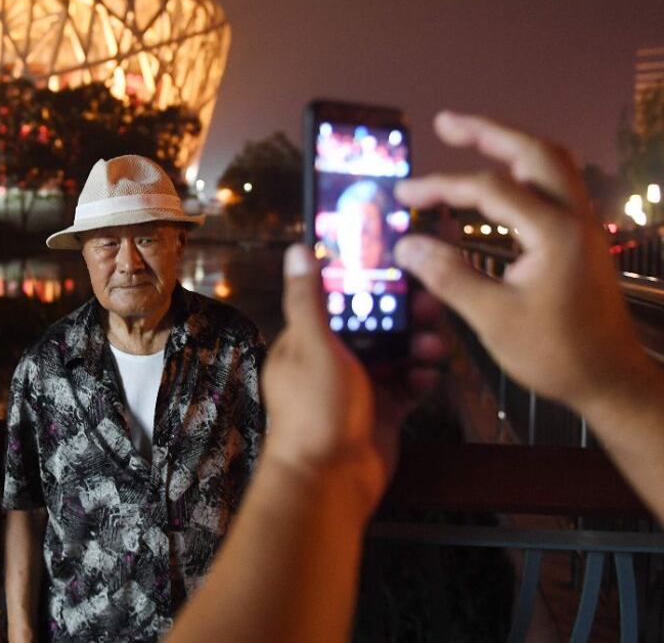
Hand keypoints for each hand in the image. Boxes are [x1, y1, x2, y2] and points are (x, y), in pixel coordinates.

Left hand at [261, 245, 440, 510]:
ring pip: (395, 355)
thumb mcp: (312, 345)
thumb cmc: (316, 410)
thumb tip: (296, 250)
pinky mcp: (382, 412)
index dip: (367, 283)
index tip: (399, 266)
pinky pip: (407, 387)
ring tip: (435, 345)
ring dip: (416, 346)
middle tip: (431, 304)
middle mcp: (331, 361)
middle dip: (403, 315)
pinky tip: (428, 376)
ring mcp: (359, 388)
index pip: (339, 300)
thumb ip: (307, 298)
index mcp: (307, 341)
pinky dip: (419, 379)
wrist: (331, 480)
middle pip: (374, 325)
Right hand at [394, 110, 651, 411]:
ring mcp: (584, 226)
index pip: (489, 188)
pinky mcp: (583, 239)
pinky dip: (523, 170)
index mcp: (554, 232)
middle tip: (445, 122)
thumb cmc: (558, 354)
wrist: (611, 381)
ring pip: (550, 164)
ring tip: (470, 137)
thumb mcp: (493, 320)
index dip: (440, 187)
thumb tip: (406, 246)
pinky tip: (499, 181)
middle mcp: (575, 218)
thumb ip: (448, 276)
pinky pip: (555, 185)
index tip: (404, 196)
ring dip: (509, 145)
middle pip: (533, 152)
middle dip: (487, 132)